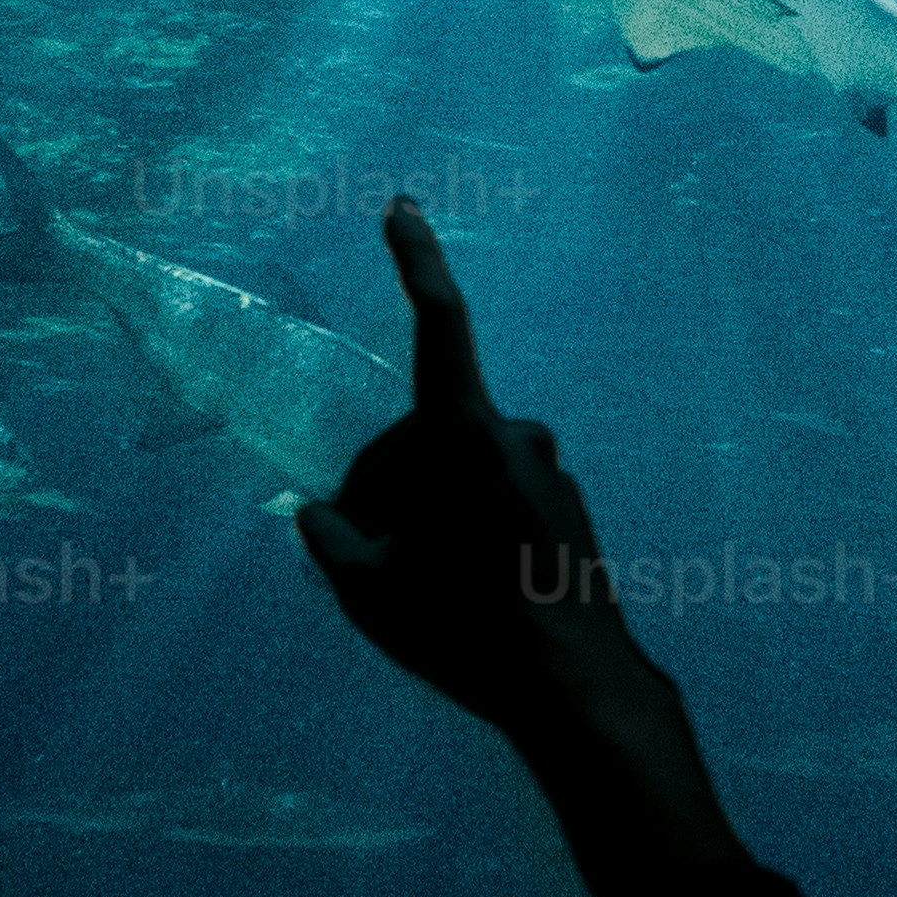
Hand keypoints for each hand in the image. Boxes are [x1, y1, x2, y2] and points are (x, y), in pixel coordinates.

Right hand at [296, 204, 629, 738]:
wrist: (576, 690)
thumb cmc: (465, 630)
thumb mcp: (369, 590)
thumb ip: (333, 540)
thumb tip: (319, 517)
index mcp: (466, 433)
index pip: (438, 324)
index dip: (416, 262)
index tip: (403, 207)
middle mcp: (516, 437)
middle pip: (422, 440)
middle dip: (387, 487)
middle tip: (369, 564)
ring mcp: (549, 473)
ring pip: (461, 474)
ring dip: (429, 513)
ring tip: (417, 590)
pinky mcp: (567, 509)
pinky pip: (497, 501)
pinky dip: (469, 531)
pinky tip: (463, 595)